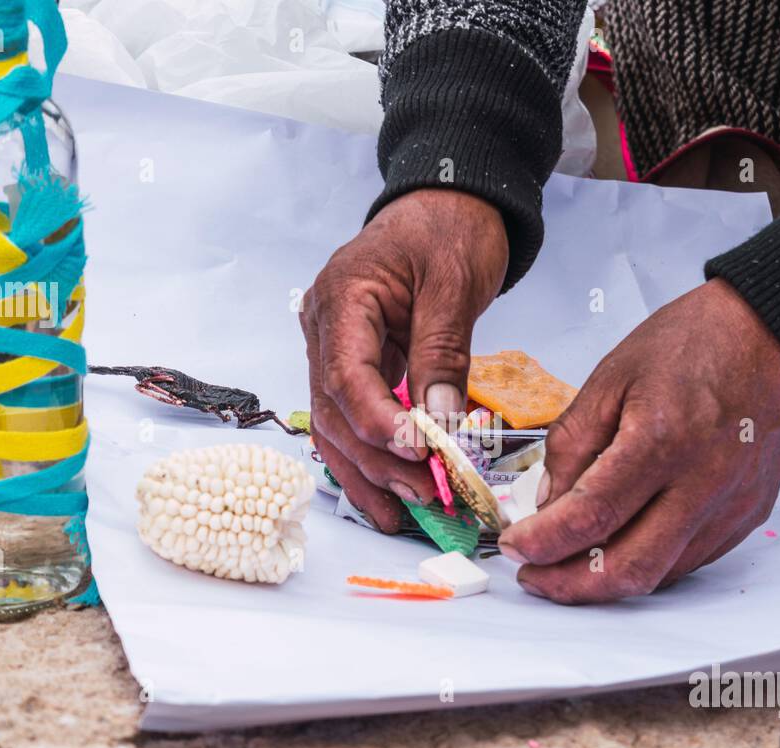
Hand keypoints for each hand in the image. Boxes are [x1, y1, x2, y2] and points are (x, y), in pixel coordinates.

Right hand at [300, 189, 508, 531]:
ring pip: (334, 425)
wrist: (448, 203)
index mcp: (342, 296)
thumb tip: (440, 423)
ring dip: (368, 472)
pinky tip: (391, 493)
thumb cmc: (450, 230)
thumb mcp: (455, 285)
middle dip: (377, 460)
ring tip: (405, 512)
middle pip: (334, 411)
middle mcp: (324, 326)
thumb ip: (443, 354)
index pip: (346, 375)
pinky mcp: (353, 365)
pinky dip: (371, 458)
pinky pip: (352, 419)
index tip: (417, 453)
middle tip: (424, 495)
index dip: (378, 422)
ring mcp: (333, 348)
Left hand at [497, 278, 779, 603]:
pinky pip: (690, 560)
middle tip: (535, 576)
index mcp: (661, 440)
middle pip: (629, 567)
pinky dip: (647, 564)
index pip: (592, 516)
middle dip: (570, 585)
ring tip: (568, 567)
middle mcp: (702, 481)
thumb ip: (572, 444)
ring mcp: (731, 504)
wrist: (768, 333)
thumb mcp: (610, 377)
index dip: (544, 542)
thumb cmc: (693, 344)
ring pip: (661, 574)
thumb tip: (547, 503)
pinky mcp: (748, 514)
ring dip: (606, 583)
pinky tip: (619, 549)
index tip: (516, 547)